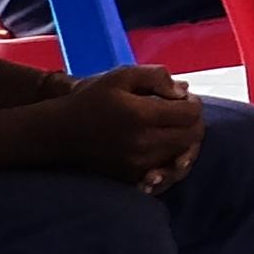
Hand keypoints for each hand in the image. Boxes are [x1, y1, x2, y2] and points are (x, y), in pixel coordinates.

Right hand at [46, 67, 205, 190]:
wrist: (61, 132)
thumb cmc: (93, 99)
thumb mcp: (121, 75)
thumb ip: (156, 76)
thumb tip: (183, 91)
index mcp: (141, 115)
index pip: (191, 113)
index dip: (192, 102)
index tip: (180, 98)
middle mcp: (143, 143)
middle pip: (192, 136)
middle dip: (193, 122)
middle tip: (179, 112)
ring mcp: (138, 164)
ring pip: (183, 156)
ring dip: (185, 141)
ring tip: (171, 127)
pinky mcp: (132, 177)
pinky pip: (168, 172)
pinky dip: (173, 160)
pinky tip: (165, 147)